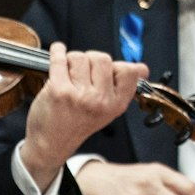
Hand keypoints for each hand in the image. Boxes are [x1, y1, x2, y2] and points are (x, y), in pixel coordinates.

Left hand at [21, 44, 150, 186]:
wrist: (52, 143)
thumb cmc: (78, 123)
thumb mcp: (108, 110)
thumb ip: (123, 87)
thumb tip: (142, 68)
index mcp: (116, 105)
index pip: (129, 71)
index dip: (117, 66)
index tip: (108, 70)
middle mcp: (100, 100)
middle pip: (102, 58)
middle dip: (91, 60)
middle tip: (84, 73)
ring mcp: (79, 95)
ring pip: (80, 57)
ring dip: (72, 61)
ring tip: (69, 74)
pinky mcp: (58, 90)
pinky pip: (60, 58)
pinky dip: (57, 51)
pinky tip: (57, 52)